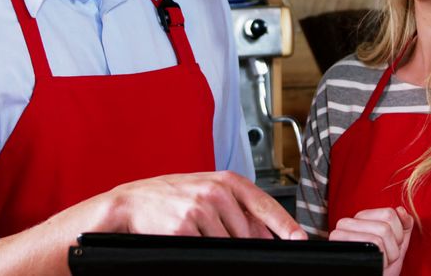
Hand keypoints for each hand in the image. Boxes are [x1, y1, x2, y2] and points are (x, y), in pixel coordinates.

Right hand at [108, 170, 306, 239]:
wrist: (131, 202)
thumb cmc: (170, 196)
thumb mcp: (207, 191)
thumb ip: (237, 207)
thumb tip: (266, 233)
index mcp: (226, 181)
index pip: (265, 205)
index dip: (286, 225)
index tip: (299, 239)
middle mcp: (216, 192)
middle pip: (249, 233)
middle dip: (246, 244)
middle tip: (228, 240)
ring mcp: (200, 210)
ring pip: (229, 245)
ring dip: (221, 247)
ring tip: (201, 235)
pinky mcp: (184, 228)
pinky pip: (206, 250)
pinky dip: (202, 251)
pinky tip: (190, 240)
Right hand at [329, 207, 412, 275]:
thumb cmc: (380, 267)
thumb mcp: (397, 244)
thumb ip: (404, 225)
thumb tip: (401, 210)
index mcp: (360, 218)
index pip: (389, 213)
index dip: (397, 233)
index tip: (390, 245)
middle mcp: (348, 222)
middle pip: (386, 226)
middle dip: (393, 247)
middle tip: (384, 256)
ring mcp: (341, 233)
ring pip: (381, 234)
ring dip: (389, 255)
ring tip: (380, 261)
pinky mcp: (340, 244)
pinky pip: (374, 245)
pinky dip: (382, 260)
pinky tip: (375, 264)